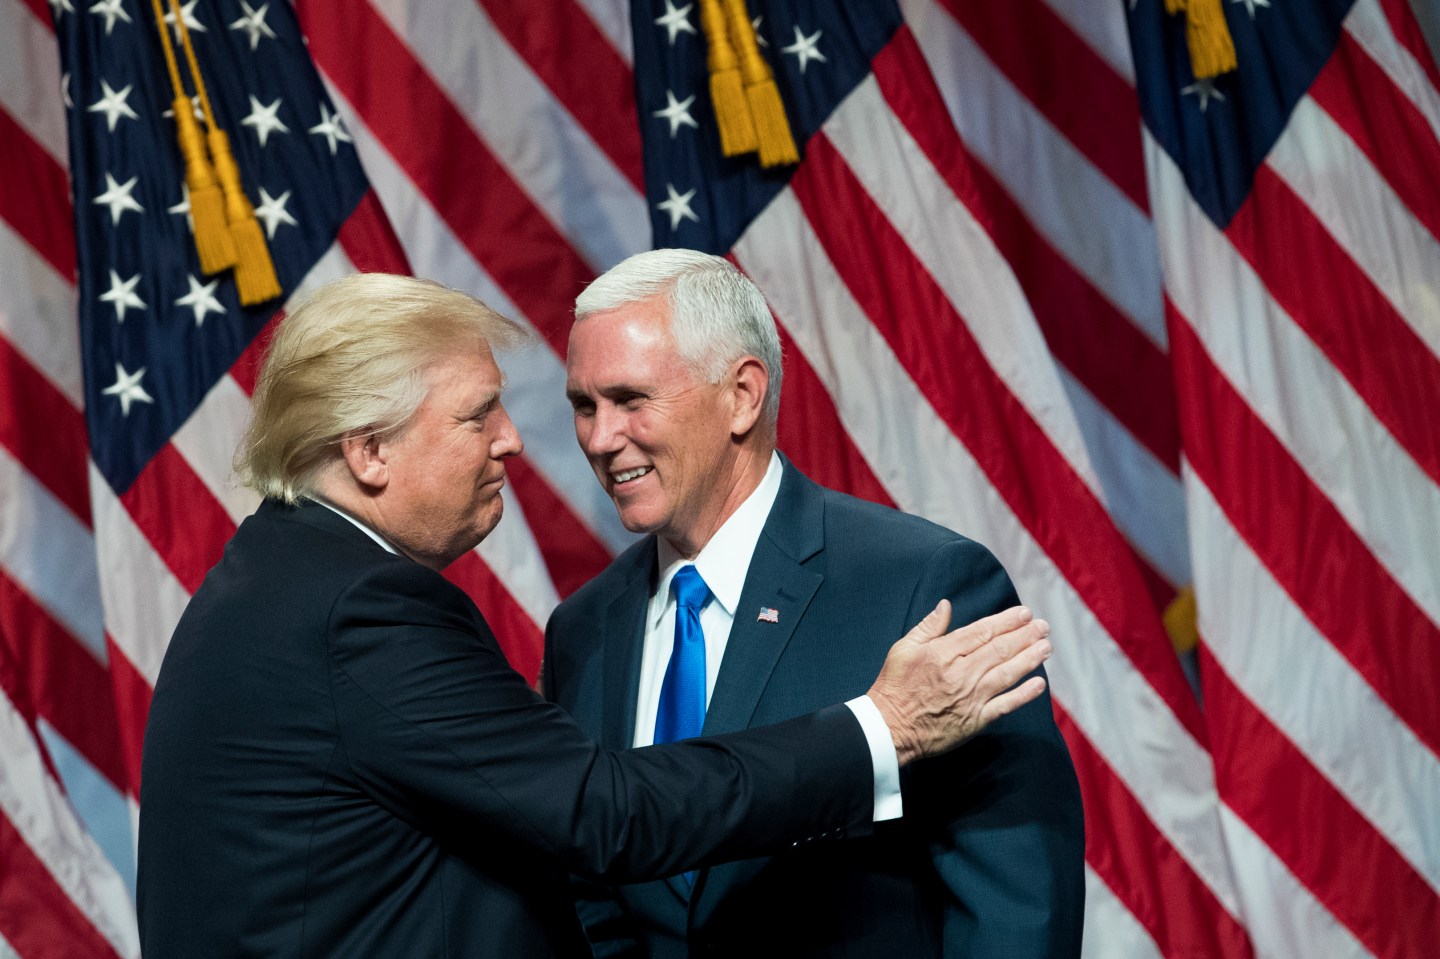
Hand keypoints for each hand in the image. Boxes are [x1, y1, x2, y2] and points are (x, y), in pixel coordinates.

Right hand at [866, 602, 1050, 765]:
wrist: (889, 729)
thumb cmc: (894, 686)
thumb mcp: (903, 649)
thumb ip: (928, 627)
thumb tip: (946, 605)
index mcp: (943, 653)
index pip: (981, 632)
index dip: (1006, 621)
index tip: (1024, 614)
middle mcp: (960, 673)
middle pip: (999, 650)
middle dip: (1025, 636)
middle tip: (1043, 626)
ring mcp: (970, 697)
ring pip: (1007, 674)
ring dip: (1029, 659)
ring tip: (1046, 647)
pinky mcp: (975, 720)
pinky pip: (1005, 705)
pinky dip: (1024, 695)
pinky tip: (1039, 684)